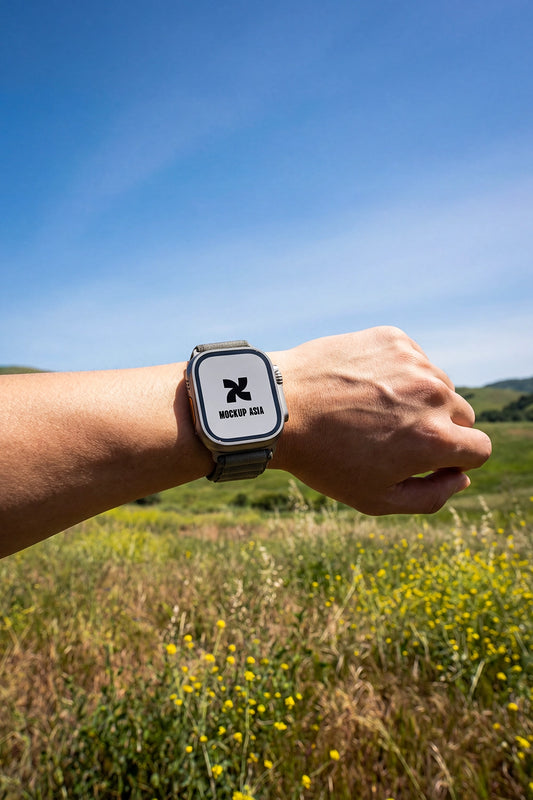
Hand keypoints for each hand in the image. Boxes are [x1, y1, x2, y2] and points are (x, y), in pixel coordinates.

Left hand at [271, 326, 490, 514]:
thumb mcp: (376, 498)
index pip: (480, 449)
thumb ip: (431, 497)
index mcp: (436, 438)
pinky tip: (364, 386)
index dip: (456, 460)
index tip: (426, 460)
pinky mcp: (394, 339)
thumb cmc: (325, 459)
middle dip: (439, 428)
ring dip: (419, 398)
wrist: (279, 407)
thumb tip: (461, 478)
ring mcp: (414, 362)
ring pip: (438, 385)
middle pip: (462, 415)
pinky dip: (398, 373)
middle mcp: (433, 395)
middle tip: (394, 436)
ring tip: (374, 410)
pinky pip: (414, 360)